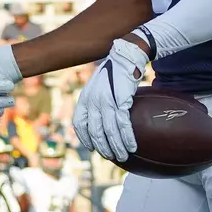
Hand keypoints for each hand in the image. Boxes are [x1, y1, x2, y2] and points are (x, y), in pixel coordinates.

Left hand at [72, 37, 149, 161]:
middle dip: (102, 147)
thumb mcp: (99, 84)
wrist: (126, 55)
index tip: (91, 147)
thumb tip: (100, 115)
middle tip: (110, 156)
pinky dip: (127, 138)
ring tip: (123, 156)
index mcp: (85, 97)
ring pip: (109, 131)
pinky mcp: (120, 101)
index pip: (79, 123)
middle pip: (95, 131)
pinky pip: (122, 125)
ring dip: (116, 147)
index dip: (84, 137)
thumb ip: (96, 99)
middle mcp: (92, 101)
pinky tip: (132, 146)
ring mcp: (106, 101)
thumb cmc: (114, 70)